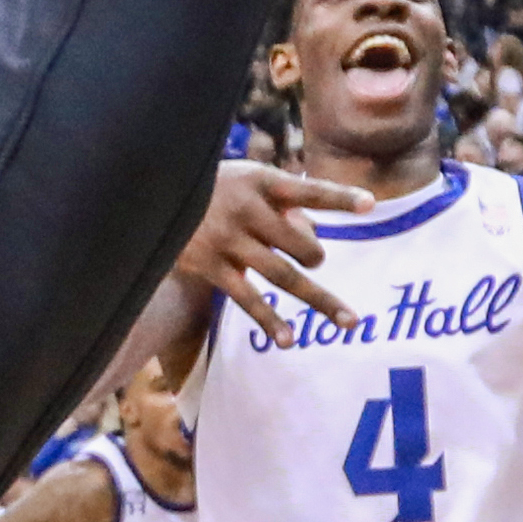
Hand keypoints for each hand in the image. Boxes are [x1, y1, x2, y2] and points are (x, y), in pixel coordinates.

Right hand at [176, 162, 374, 347]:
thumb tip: (312, 242)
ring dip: (317, 298)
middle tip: (312, 259)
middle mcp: (246, 209)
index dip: (340, 198)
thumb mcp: (246, 181)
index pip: (309, 190)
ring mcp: (228, 240)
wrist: (150, 197)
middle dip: (314, 255)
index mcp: (261, 182)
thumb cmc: (212, 189)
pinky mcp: (210, 266)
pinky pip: (248, 298)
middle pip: (298, 241)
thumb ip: (282, 206)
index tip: (371, 205)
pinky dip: (269, 320)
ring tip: (346, 319)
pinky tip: (288, 340)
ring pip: (283, 273)